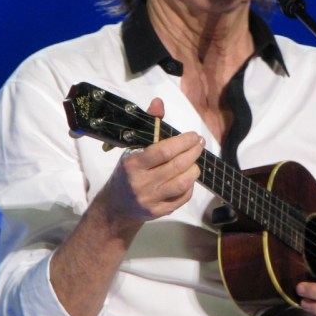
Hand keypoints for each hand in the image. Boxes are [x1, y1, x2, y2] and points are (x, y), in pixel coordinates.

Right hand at [97, 98, 204, 227]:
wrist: (115, 207)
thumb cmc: (126, 173)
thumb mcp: (132, 148)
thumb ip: (148, 125)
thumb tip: (158, 102)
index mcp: (133, 164)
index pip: (162, 152)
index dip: (182, 142)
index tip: (193, 136)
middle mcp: (141, 183)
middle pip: (176, 166)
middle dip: (193, 152)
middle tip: (199, 144)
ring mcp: (150, 199)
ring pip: (182, 183)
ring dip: (194, 169)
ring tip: (195, 161)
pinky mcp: (159, 212)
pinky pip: (182, 198)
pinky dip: (190, 186)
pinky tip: (188, 177)